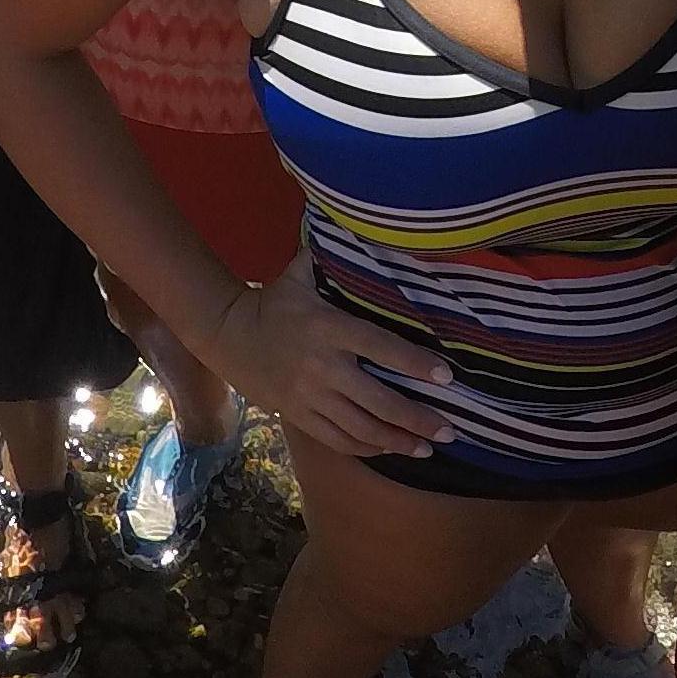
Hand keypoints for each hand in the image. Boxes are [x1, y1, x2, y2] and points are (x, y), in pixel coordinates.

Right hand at [198, 252, 453, 458]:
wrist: (228, 336)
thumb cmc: (275, 302)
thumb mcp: (300, 274)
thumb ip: (331, 258)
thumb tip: (361, 227)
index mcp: (328, 328)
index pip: (379, 346)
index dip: (414, 362)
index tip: (446, 376)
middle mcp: (323, 367)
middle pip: (378, 400)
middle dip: (417, 418)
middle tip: (449, 429)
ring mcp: (310, 397)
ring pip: (361, 428)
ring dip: (398, 441)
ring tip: (428, 448)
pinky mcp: (299, 417)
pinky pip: (338, 440)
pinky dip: (367, 448)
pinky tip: (391, 450)